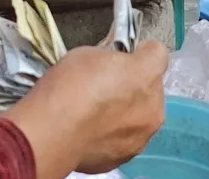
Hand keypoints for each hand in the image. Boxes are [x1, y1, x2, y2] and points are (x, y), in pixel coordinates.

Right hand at [4, 41, 167, 178]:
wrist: (51, 134)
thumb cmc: (67, 89)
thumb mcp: (88, 55)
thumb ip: (110, 59)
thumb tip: (111, 65)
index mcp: (147, 74)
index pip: (157, 53)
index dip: (142, 51)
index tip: (130, 54)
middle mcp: (152, 106)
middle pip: (152, 88)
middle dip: (134, 85)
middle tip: (107, 86)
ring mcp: (141, 136)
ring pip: (141, 116)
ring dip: (126, 112)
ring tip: (97, 112)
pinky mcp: (124, 157)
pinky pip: (125, 139)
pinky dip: (113, 134)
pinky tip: (91, 130)